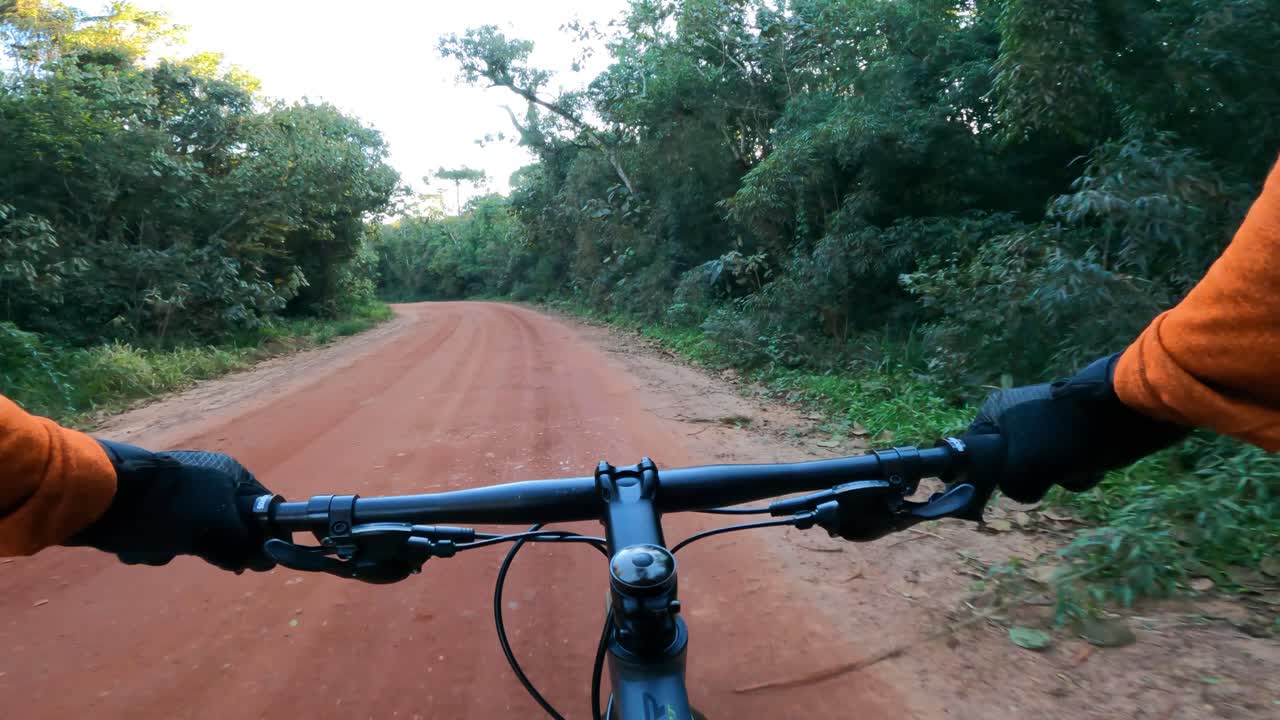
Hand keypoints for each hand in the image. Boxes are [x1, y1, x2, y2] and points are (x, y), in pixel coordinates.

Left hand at [69, 441, 274, 572]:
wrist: (97, 496)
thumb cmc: (165, 508)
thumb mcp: (215, 528)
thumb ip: (244, 544)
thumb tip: (266, 561)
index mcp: (229, 475)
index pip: (262, 508)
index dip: (261, 536)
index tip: (251, 559)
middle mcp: (206, 481)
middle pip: (225, 528)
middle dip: (207, 547)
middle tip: (197, 551)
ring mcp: (174, 493)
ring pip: (191, 537)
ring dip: (174, 549)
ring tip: (157, 546)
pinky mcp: (146, 508)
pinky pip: (162, 536)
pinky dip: (151, 546)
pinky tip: (137, 544)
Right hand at [968, 353, 1188, 502]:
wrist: (1126, 416)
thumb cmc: (1066, 435)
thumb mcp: (1022, 467)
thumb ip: (1008, 485)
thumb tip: (1021, 490)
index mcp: (995, 413)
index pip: (969, 453)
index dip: (976, 478)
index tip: (985, 499)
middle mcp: (1016, 418)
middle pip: (1007, 467)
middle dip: (1028, 478)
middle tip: (1041, 475)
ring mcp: (1046, 428)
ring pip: (1038, 472)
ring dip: (1057, 478)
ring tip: (1072, 467)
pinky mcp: (1073, 438)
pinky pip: (1063, 468)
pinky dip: (1076, 473)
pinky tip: (1090, 465)